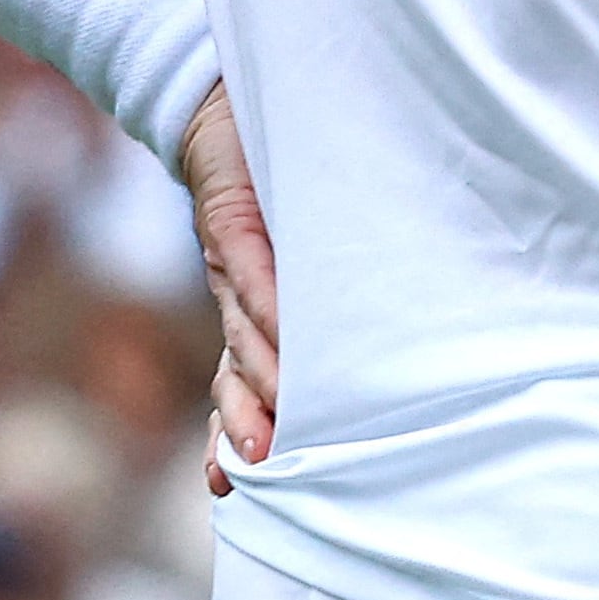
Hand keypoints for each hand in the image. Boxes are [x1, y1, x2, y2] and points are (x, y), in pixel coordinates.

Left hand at [179, 80, 278, 495]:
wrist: (216, 108)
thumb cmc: (270, 177)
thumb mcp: (290, 244)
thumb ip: (312, 291)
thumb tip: (382, 342)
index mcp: (247, 311)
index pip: (237, 385)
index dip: (231, 436)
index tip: (227, 491)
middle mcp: (233, 298)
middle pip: (234, 377)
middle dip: (245, 428)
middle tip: (262, 474)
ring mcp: (230, 263)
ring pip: (242, 339)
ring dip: (259, 387)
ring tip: (276, 431)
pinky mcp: (232, 220)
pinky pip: (251, 271)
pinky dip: (268, 306)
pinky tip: (286, 338)